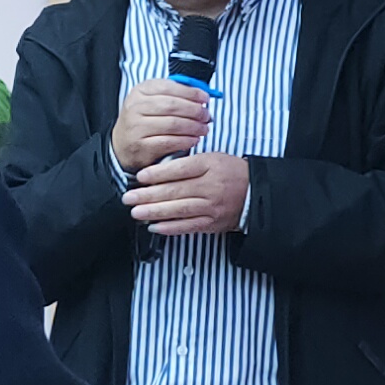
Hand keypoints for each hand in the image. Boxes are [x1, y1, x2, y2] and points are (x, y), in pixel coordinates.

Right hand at [110, 80, 210, 175]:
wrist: (123, 145)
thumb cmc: (145, 120)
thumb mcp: (153, 101)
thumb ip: (175, 95)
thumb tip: (202, 97)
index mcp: (140, 91)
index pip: (169, 87)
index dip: (191, 92)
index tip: (205, 98)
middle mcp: (135, 107)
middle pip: (172, 106)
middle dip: (195, 111)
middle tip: (207, 116)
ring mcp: (136, 127)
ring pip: (172, 124)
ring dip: (193, 127)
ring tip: (204, 129)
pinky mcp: (140, 145)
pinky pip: (168, 142)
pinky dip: (185, 141)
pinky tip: (194, 140)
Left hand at [124, 151, 249, 240]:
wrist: (255, 192)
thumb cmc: (231, 172)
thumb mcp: (212, 158)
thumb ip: (188, 163)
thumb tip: (158, 170)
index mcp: (210, 166)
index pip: (180, 169)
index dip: (158, 173)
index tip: (140, 177)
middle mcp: (210, 186)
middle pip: (175, 191)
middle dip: (148, 195)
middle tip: (129, 197)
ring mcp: (212, 206)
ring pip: (179, 210)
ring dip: (155, 212)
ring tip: (136, 212)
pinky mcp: (212, 223)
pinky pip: (188, 226)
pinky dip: (170, 227)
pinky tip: (154, 226)